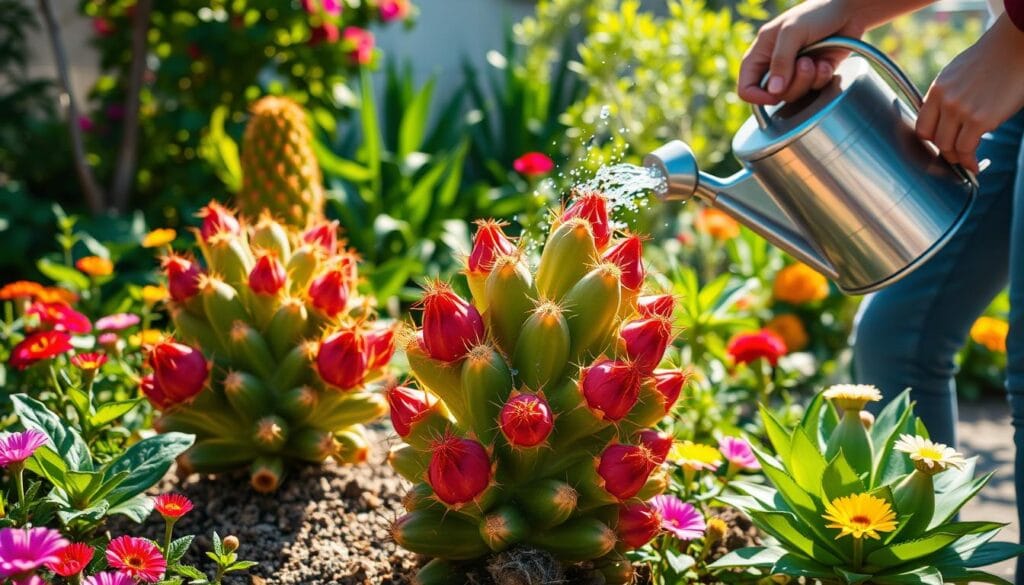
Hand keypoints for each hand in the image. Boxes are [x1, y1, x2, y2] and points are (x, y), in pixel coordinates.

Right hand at [738, 0, 865, 104]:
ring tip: (815, 60)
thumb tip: (773, 91)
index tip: (774, 96)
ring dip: (808, 79)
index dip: (756, 96)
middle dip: (792, 83)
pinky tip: (826, 61)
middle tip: (805, 63)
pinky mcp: (815, 74)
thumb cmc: (816, 13)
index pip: (746, 85)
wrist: (849, 9)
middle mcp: (776, 65)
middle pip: (774, 94)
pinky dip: (822, 77)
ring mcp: (796, 71)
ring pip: (795, 94)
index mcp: (761, 53)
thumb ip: (780, 61)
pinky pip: (814, 89)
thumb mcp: (792, 32)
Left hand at [915, 14, 1023, 173]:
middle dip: (944, 150)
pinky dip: (969, 160)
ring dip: (958, 157)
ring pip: (948, 147)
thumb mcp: (956, 74)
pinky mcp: (981, 120)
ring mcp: (961, 111)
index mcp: (937, 90)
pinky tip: (974, 164)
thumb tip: (942, 118)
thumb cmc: (990, 60)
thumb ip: (945, 96)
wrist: (1014, 47)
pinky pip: (967, 149)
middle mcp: (945, 102)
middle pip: (934, 139)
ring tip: (967, 160)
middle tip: (956, 155)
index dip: (931, 139)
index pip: (922, 126)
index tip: (940, 143)